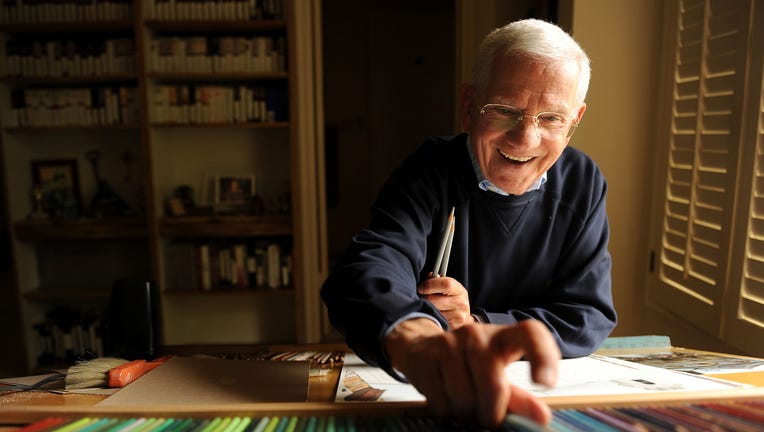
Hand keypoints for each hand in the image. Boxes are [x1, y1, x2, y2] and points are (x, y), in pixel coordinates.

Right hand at [385, 318, 558, 427]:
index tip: (545, 383)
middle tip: (488, 415)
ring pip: (464, 398)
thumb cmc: (469, 364)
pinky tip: (444, 395)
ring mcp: (449, 343)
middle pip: (494, 383)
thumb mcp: (497, 375)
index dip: (543, 356)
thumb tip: (542, 417)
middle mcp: (477, 334)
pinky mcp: (425, 356)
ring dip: (465, 411)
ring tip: (462, 400)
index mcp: (503, 336)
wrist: (421, 348)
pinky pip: (440, 400)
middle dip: (492, 411)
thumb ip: (519, 398)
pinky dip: (445, 409)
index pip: (530, 334)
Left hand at [418, 275, 472, 328]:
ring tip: (426, 307)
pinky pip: (435, 322)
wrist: (461, 317)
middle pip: (435, 300)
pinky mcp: (453, 327)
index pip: (446, 284)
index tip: (421, 287)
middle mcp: (462, 303)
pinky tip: (431, 316)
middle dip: (424, 299)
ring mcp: (459, 317)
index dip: (430, 284)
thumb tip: (429, 276)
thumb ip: (436, 281)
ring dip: (426, 309)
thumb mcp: (446, 289)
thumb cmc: (450, 299)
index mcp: (460, 290)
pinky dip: (430, 318)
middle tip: (420, 298)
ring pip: (433, 312)